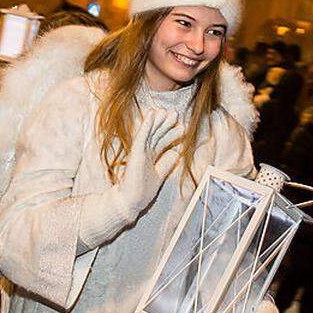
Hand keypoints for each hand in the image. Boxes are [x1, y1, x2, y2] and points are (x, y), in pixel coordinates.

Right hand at [76, 109, 181, 249]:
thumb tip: (178, 151)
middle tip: (176, 114)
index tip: (182, 127)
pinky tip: (152, 115)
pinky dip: (147, 125)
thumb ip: (167, 163)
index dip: (172, 134)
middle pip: (157, 134)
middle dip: (166, 124)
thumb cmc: (142, 191)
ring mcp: (139, 151)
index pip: (162, 142)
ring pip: (150, 132)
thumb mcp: (160, 174)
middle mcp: (144, 152)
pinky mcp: (135, 153)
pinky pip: (141, 136)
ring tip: (168, 111)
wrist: (130, 201)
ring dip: (158, 120)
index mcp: (150, 157)